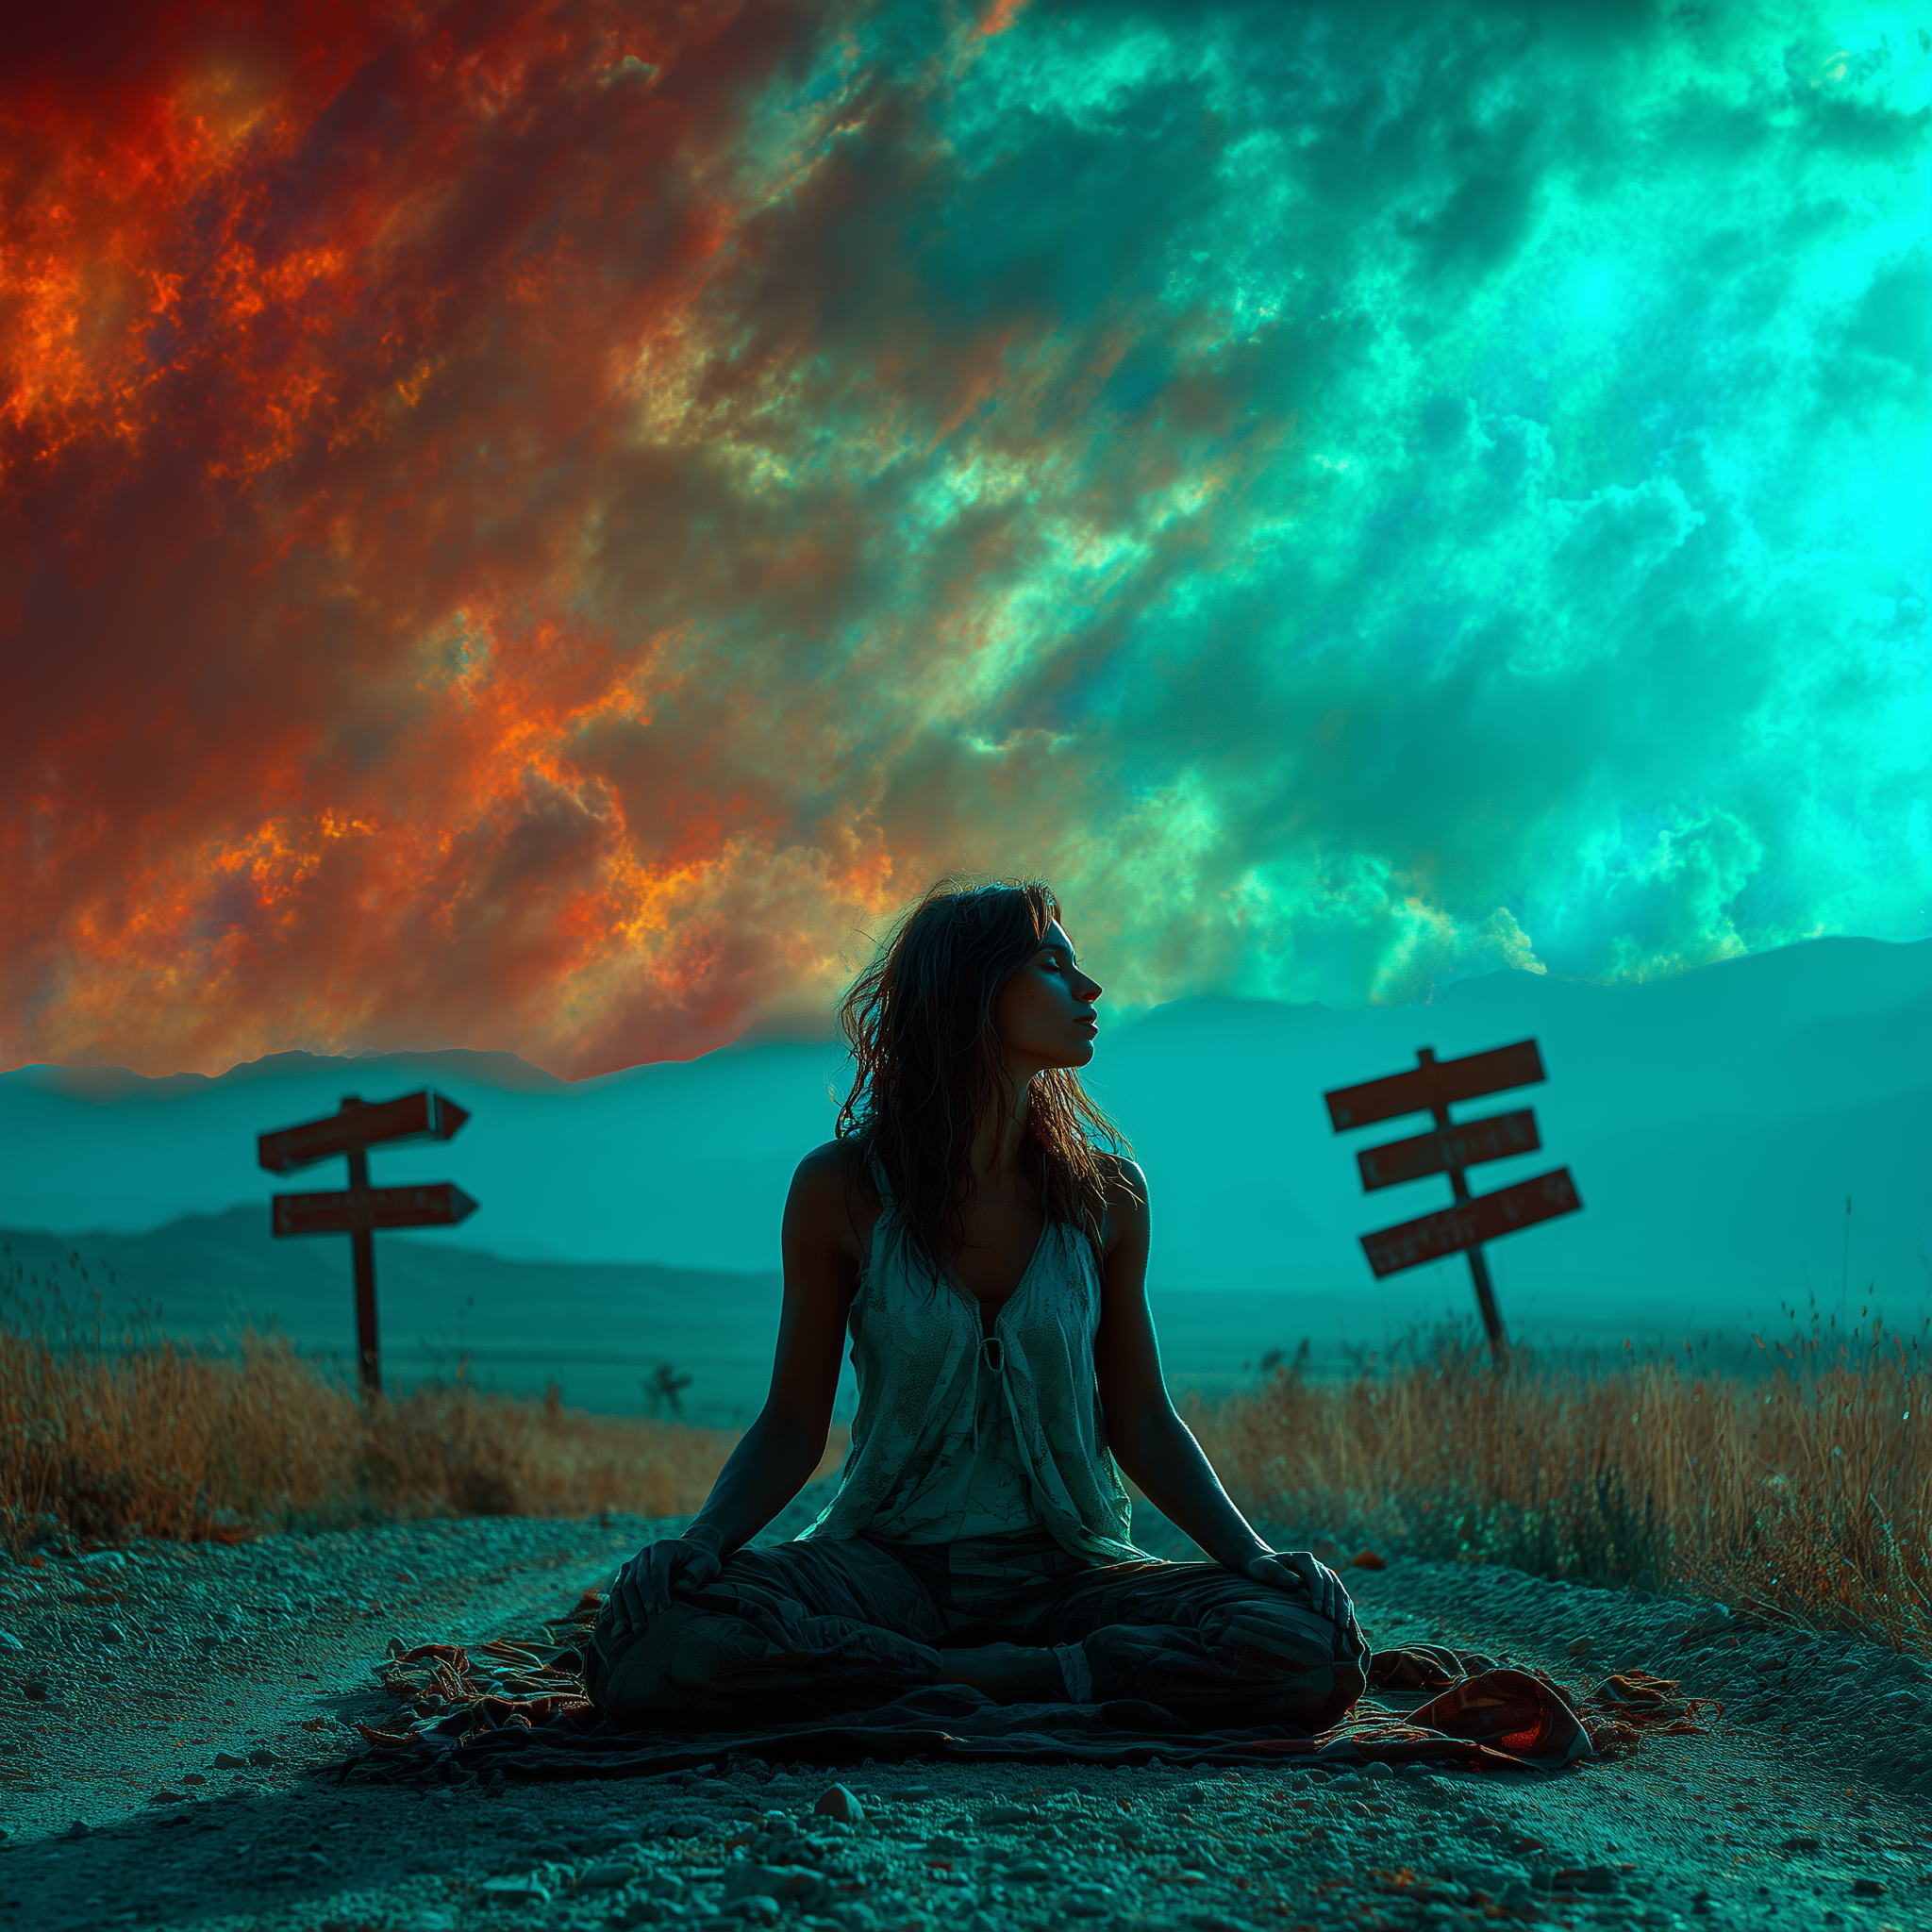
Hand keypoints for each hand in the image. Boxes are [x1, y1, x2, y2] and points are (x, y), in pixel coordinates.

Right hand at [607, 1533, 723, 1638]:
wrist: (690, 1554)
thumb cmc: (699, 1561)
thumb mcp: (707, 1563)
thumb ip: (696, 1573)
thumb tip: (680, 1587)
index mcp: (662, 1548)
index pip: (656, 1570)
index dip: (658, 1592)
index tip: (662, 1612)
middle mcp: (644, 1555)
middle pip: (635, 1581)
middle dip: (639, 1606)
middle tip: (644, 1629)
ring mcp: (632, 1565)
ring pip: (622, 1588)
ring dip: (626, 1612)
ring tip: (634, 1632)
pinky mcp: (625, 1577)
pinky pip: (616, 1594)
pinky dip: (617, 1611)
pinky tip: (620, 1629)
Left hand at [1246, 1548, 1350, 1626]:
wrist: (1267, 1564)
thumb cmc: (1264, 1566)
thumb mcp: (1266, 1568)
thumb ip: (1281, 1575)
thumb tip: (1299, 1584)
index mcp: (1304, 1559)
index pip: (1316, 1576)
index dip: (1319, 1593)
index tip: (1317, 1609)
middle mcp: (1317, 1566)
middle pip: (1331, 1583)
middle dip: (1334, 1603)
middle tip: (1333, 1620)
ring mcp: (1323, 1575)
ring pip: (1339, 1590)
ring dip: (1343, 1607)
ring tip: (1343, 1625)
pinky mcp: (1326, 1586)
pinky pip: (1340, 1596)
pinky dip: (1345, 1608)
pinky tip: (1347, 1623)